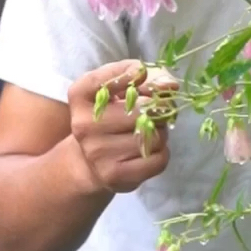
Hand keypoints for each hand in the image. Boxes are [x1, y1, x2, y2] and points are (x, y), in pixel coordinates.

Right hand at [67, 60, 178, 194]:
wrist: (91, 160)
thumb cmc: (116, 112)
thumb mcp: (127, 85)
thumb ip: (151, 75)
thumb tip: (169, 86)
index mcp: (81, 96)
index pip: (102, 80)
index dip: (130, 74)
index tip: (139, 76)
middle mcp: (84, 125)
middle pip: (145, 109)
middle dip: (160, 108)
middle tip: (154, 112)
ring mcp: (97, 153)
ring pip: (155, 135)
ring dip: (161, 132)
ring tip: (148, 132)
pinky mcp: (114, 175)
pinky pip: (159, 159)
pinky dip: (162, 153)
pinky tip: (147, 151)